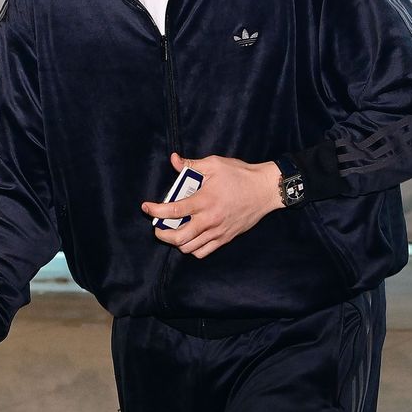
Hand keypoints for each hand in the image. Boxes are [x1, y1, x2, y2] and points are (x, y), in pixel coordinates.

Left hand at [142, 152, 283, 258]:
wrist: (265, 190)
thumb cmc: (240, 175)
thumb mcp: (215, 164)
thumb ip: (192, 165)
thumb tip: (174, 160)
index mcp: (205, 200)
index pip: (174, 211)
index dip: (156, 211)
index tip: (146, 207)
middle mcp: (210, 219)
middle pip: (178, 237)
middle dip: (162, 233)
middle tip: (157, 225)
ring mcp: (218, 231)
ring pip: (189, 247)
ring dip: (176, 242)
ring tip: (172, 231)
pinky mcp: (225, 238)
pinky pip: (203, 252)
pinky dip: (192, 248)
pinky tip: (190, 238)